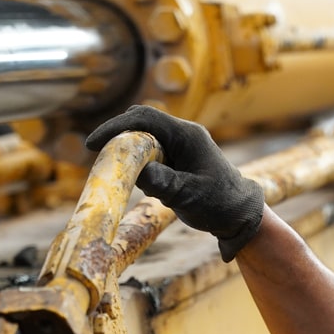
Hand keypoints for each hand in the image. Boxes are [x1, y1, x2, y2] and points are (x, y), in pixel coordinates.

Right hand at [86, 105, 264, 260]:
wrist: (240, 215)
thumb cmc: (220, 204)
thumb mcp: (189, 196)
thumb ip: (163, 182)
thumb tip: (137, 172)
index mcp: (187, 135)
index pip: (145, 118)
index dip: (115, 127)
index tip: (92, 143)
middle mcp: (183, 135)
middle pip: (141, 123)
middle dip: (119, 138)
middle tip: (103, 158)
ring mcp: (181, 146)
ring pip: (145, 140)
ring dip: (132, 155)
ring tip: (132, 179)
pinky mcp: (178, 159)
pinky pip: (152, 154)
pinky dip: (141, 166)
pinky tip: (148, 186)